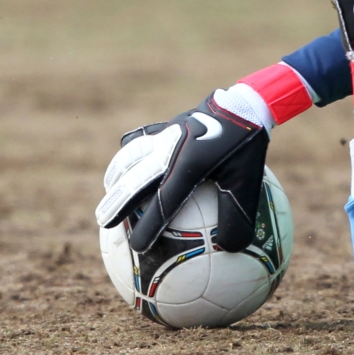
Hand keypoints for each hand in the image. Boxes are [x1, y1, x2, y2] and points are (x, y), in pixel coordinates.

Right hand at [95, 92, 269, 252]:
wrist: (247, 105)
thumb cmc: (249, 148)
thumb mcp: (249, 184)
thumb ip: (239, 217)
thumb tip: (232, 249)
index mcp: (191, 165)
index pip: (163, 201)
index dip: (147, 225)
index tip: (135, 247)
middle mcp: (173, 148)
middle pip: (136, 178)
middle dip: (117, 201)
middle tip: (103, 221)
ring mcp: (168, 133)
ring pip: (132, 154)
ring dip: (117, 173)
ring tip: (108, 188)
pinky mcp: (168, 124)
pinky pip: (141, 137)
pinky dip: (130, 151)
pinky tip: (128, 160)